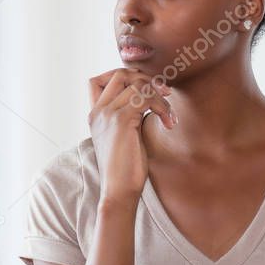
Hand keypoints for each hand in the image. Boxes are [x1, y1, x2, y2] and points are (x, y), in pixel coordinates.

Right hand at [88, 67, 174, 200]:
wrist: (119, 191)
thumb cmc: (126, 168)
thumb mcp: (125, 135)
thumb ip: (129, 114)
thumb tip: (149, 97)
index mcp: (95, 114)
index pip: (98, 79)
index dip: (124, 76)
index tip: (145, 89)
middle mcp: (99, 111)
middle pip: (120, 73)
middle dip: (146, 79)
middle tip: (165, 93)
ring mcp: (108, 114)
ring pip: (138, 85)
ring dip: (161, 97)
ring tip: (169, 115)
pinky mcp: (121, 121)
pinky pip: (147, 98)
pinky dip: (163, 107)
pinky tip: (169, 123)